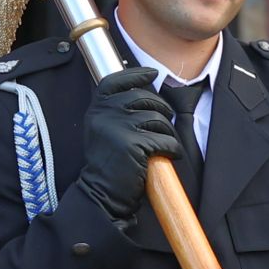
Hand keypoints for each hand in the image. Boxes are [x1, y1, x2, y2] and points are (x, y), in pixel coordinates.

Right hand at [76, 66, 182, 219]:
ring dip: (168, 131)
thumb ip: (116, 112)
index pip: (115, 81)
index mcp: (96, 110)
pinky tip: (171, 155)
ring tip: (165, 144)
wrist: (102, 194)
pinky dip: (172, 148)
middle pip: (143, 96)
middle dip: (162, 108)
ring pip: (157, 118)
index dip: (135, 74)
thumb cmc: (108, 166)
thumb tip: (146, 93)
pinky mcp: (133, 144)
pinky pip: (164, 139)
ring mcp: (118, 128)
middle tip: (167, 123)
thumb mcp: (104, 132)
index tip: (153, 74)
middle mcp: (104, 114)